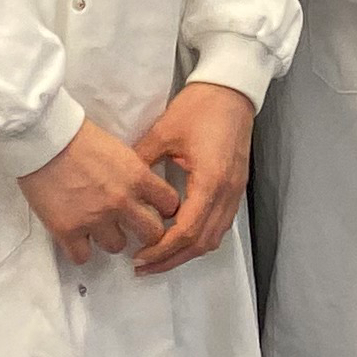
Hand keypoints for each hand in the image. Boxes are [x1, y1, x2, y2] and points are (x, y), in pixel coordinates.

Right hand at [19, 119, 182, 268]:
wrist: (43, 139)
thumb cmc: (80, 137)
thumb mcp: (120, 151)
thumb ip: (134, 174)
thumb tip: (144, 191)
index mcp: (137, 177)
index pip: (170, 204)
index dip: (164, 209)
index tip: (156, 210)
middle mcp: (121, 201)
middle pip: (152, 233)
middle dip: (145, 231)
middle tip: (133, 226)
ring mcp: (94, 218)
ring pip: (117, 246)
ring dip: (109, 238)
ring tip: (98, 227)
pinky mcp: (67, 230)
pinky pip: (82, 257)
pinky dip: (80, 250)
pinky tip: (76, 238)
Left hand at [130, 80, 256, 272]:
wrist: (231, 90)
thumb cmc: (200, 107)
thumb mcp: (163, 133)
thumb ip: (142, 164)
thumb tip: (121, 188)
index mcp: (210, 181)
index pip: (186, 231)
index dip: (162, 250)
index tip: (139, 256)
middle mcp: (227, 192)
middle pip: (202, 242)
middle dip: (172, 259)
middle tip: (143, 265)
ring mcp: (235, 191)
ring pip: (214, 237)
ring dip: (187, 251)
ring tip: (158, 256)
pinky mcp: (236, 187)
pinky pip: (220, 224)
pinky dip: (199, 237)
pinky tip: (178, 235)